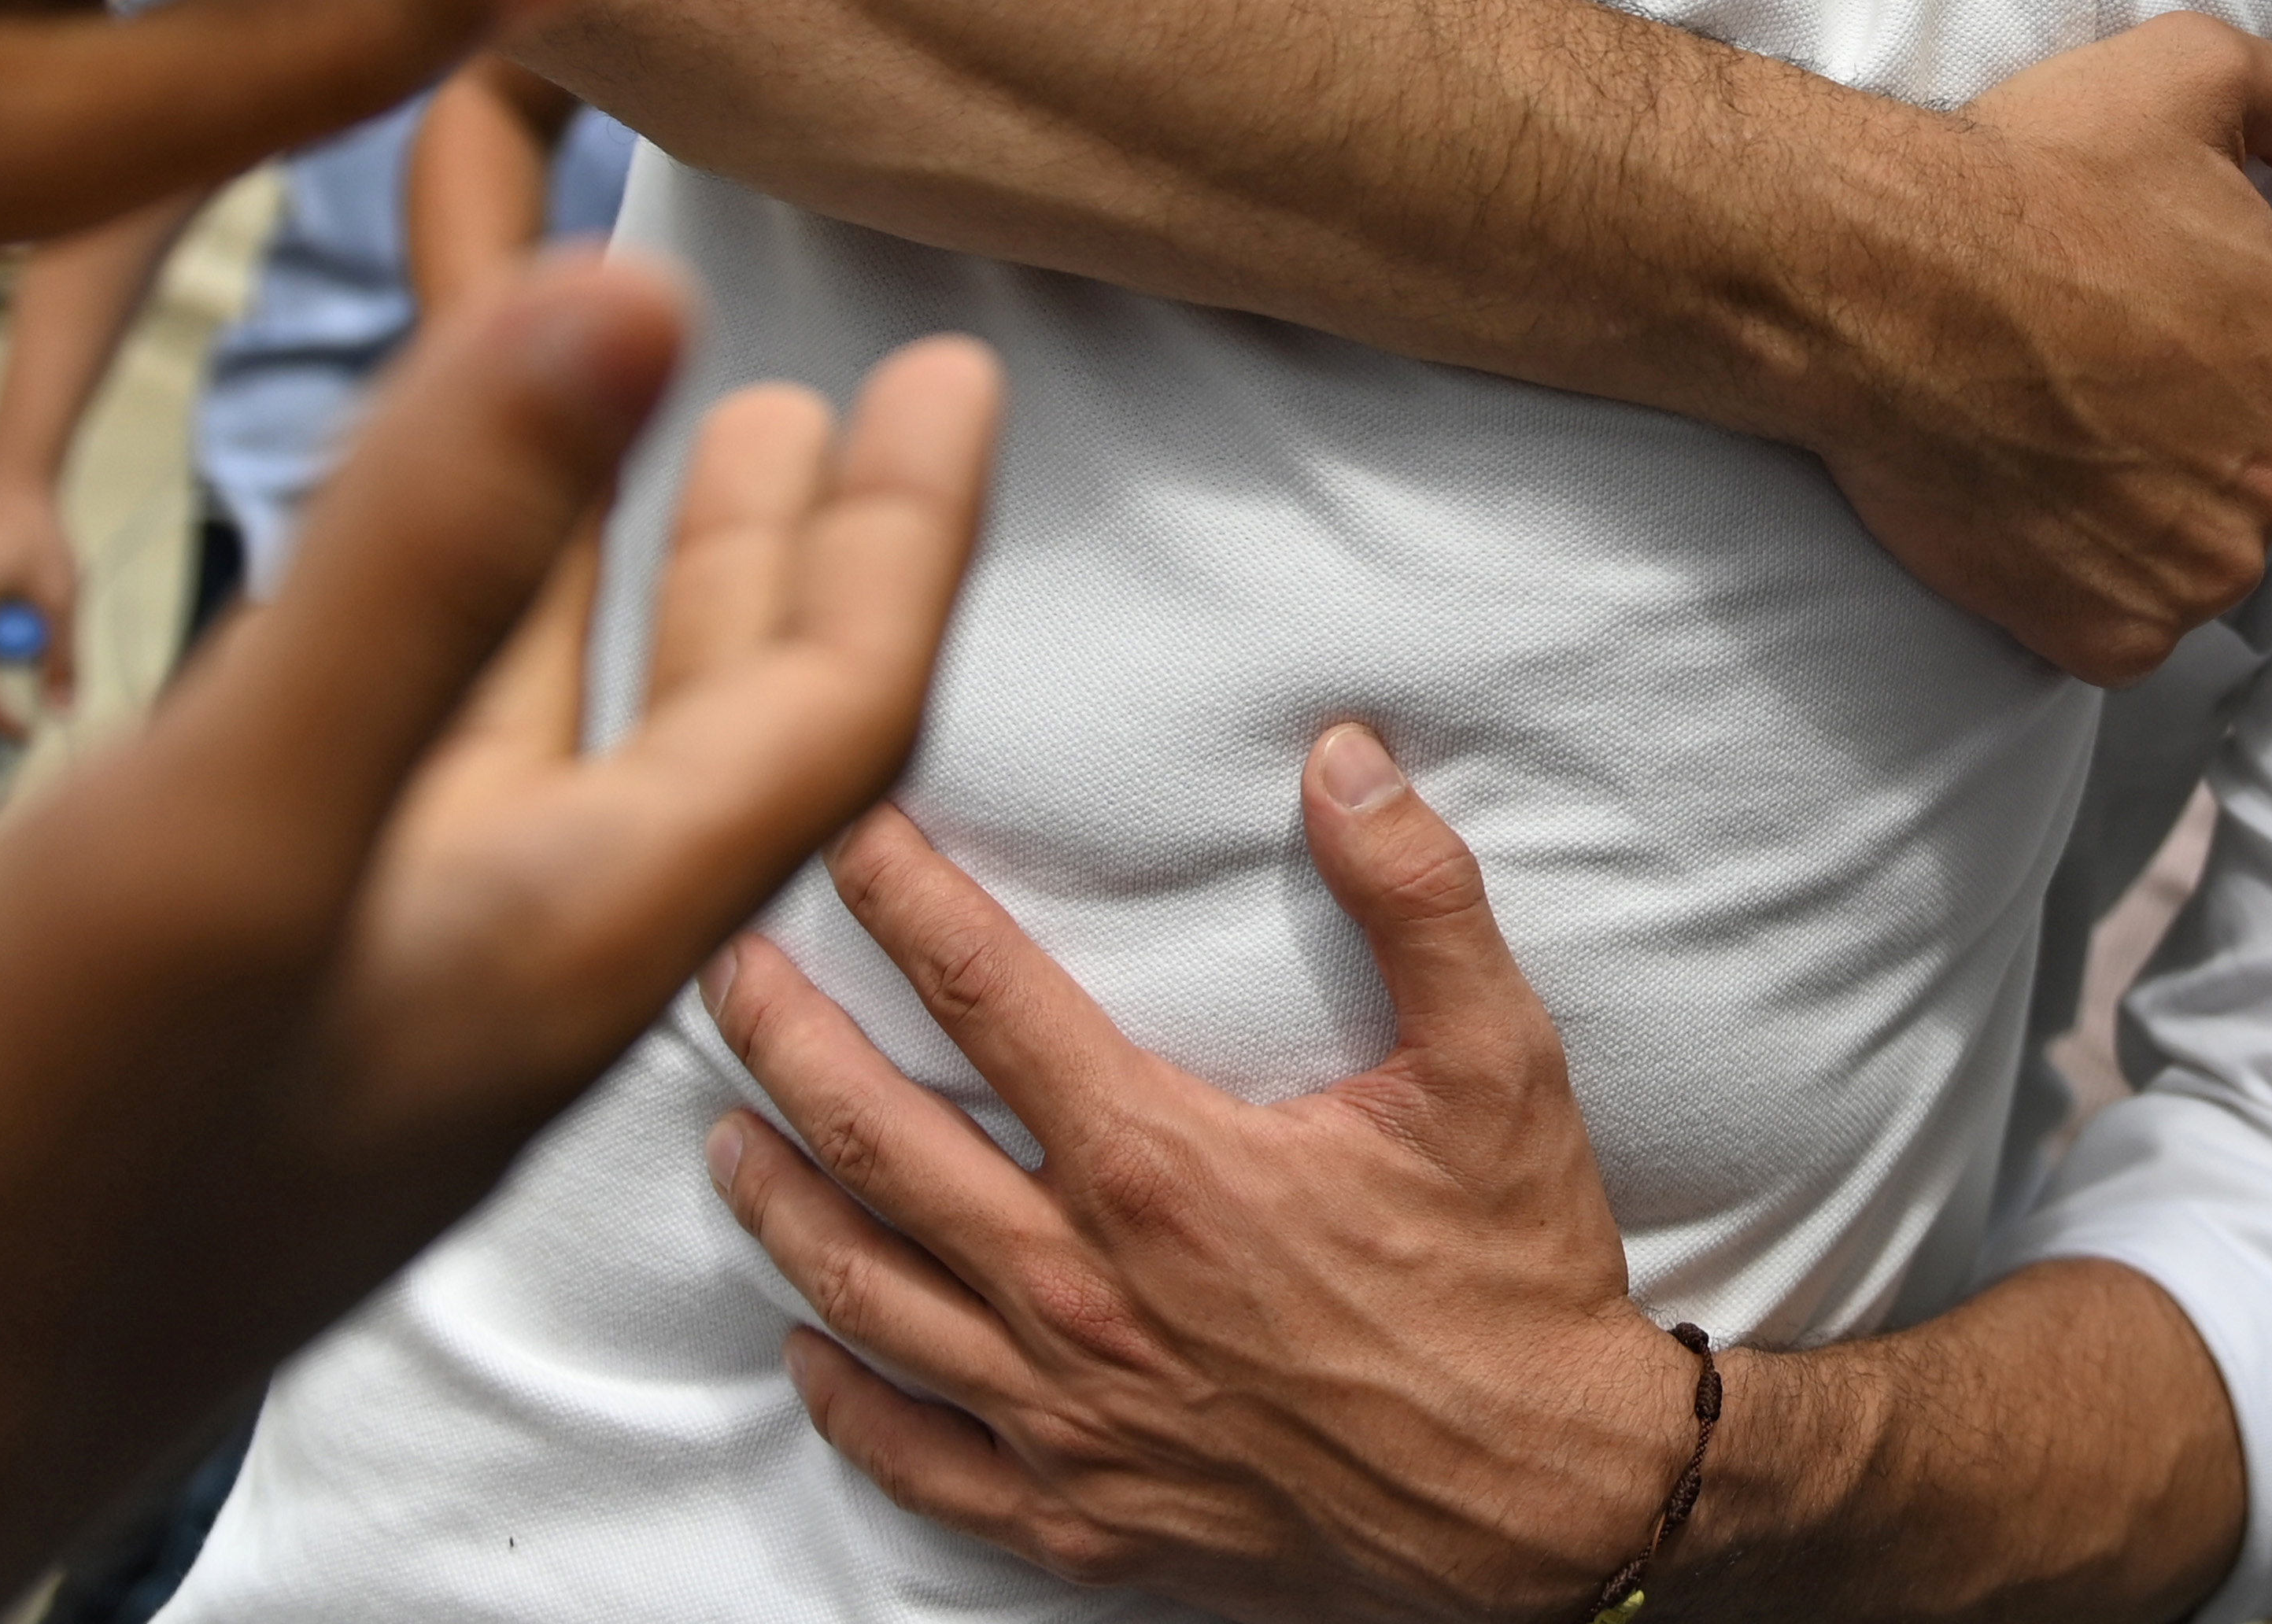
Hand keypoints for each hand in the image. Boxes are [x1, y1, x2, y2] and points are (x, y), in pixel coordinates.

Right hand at [0, 253, 1003, 1623]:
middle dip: (778, 550)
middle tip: (828, 393)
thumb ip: (424, 575)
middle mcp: (471, 973)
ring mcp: (328, 992)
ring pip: (537, 739)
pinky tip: (368, 576)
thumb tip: (642, 296)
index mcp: (544, 952)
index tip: (957, 364)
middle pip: (705, 734)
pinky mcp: (186, 1003)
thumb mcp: (214, 843)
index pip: (823, 723)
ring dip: (608, 579)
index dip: (901, 533)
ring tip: (648, 419)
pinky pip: (374, 764)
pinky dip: (418, 628)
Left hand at [706, 727, 1691, 1622]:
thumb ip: (1417, 894)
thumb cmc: (1514, 1280)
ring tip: (725, 1134)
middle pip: (876, 1139)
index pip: (986, 997)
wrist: (1551, 1505)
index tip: (841, 837)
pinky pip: (919, 1460)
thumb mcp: (1498, 1063)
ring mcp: (1067, 1412)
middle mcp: (1083, 1287)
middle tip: (720, 967)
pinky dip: (845, 1402)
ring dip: (779, 1203)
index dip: (902, 903)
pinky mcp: (1083, 1512)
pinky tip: (806, 1348)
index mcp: (1162, 1165)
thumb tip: (1343, 757)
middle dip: (782, 1039)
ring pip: (867, 1292)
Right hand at [1818, 13, 2271, 685]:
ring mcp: (2200, 571)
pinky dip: (2079, 592)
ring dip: (2138, 520)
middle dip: (2190, 439)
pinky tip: (2025, 515)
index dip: (2219, 343)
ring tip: (2047, 448)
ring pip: (2193, 558)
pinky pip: (2120, 631)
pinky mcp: (2113, 637)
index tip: (2138, 316)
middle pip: (2257, 473)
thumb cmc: (2033, 177)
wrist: (1878, 280)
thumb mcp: (2188, 72)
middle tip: (2085, 382)